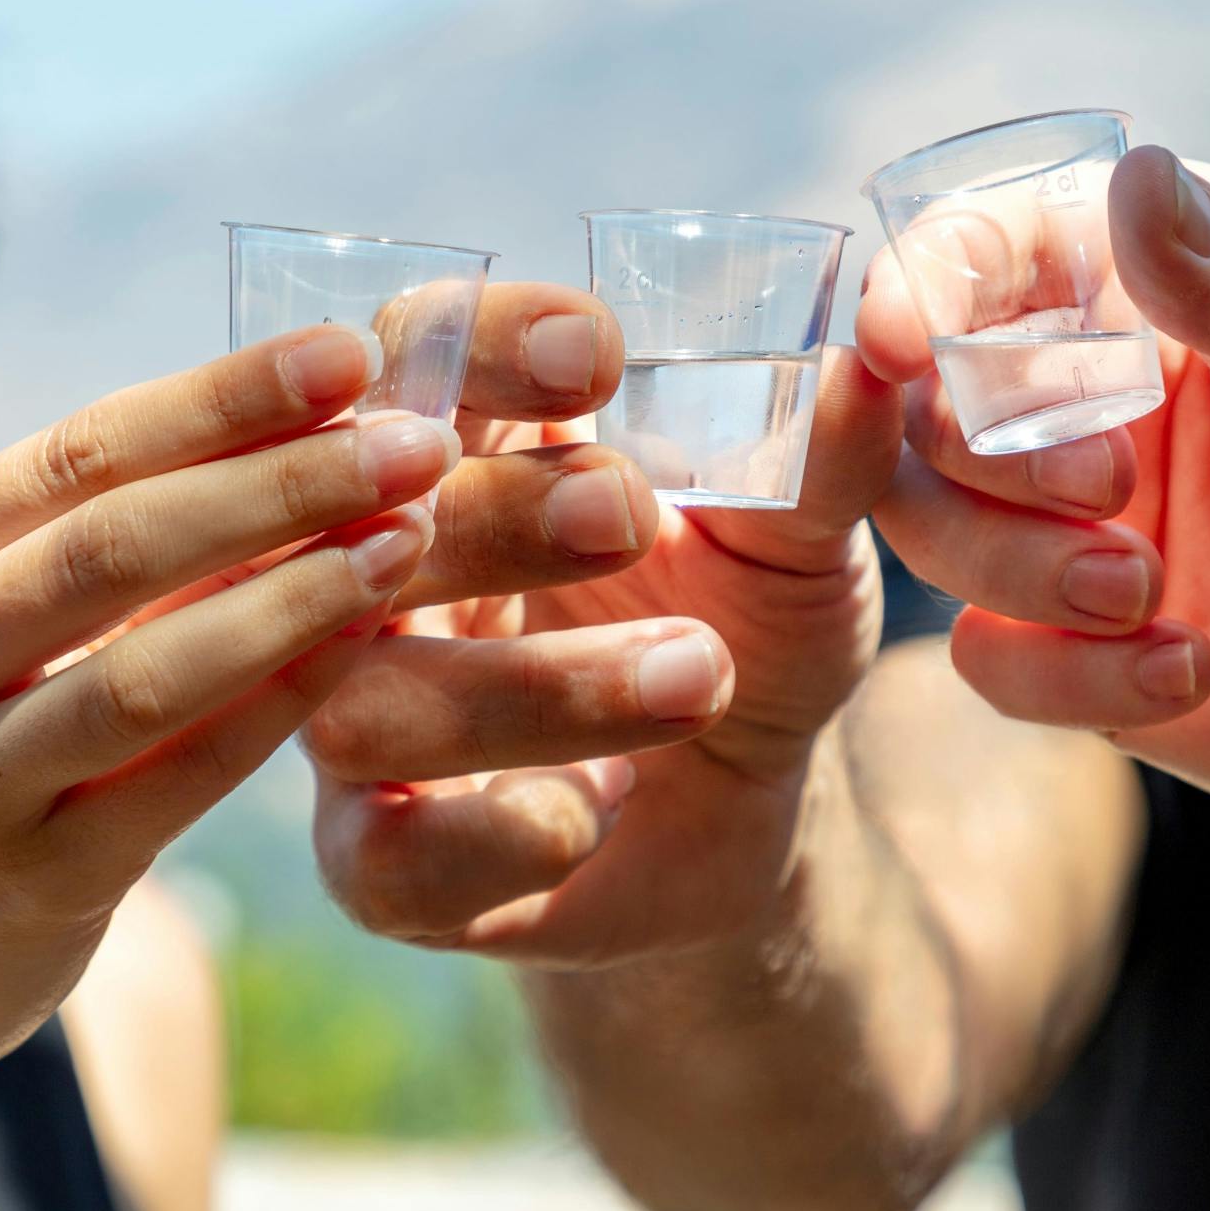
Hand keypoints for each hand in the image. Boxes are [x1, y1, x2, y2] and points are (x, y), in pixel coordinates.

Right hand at [0, 321, 455, 1091]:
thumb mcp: (6, 621)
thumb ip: (126, 536)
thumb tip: (319, 423)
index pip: (84, 450)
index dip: (225, 396)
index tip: (352, 352)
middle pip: (116, 545)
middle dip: (284, 484)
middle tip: (417, 443)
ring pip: (148, 672)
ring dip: (297, 594)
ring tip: (410, 536)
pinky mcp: (31, 882)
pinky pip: (180, 778)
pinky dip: (281, 704)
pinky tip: (368, 647)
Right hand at [307, 339, 904, 965]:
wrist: (754, 806)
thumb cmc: (749, 628)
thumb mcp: (798, 546)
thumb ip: (814, 464)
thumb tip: (860, 369)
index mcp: (464, 453)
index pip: (415, 355)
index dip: (479, 345)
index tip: (595, 358)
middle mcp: (377, 577)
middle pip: (349, 523)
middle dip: (494, 516)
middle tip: (629, 516)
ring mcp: (359, 723)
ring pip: (364, 706)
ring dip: (531, 690)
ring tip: (695, 676)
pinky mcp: (383, 865)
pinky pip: (389, 858)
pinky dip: (505, 833)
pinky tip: (609, 805)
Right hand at [862, 147, 1209, 839]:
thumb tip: (1136, 172)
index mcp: (1154, 299)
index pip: (990, 260)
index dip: (923, 289)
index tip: (899, 340)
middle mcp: (1089, 405)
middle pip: (928, 406)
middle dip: (992, 455)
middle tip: (1107, 487)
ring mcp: (1069, 529)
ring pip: (931, 532)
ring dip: (1023, 567)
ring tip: (1147, 591)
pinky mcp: (1070, 647)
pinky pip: (988, 661)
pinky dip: (1071, 675)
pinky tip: (1189, 668)